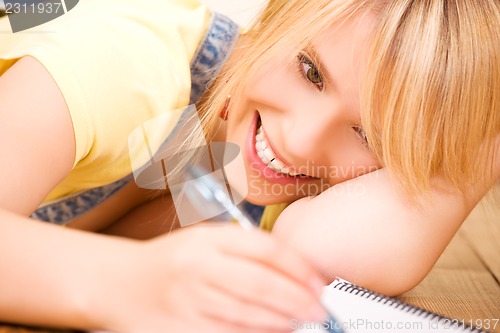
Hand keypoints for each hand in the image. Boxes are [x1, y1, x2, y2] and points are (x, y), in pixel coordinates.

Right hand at [95, 224, 326, 332]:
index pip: (264, 248)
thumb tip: (294, 272)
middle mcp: (197, 267)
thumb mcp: (204, 240)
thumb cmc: (171, 260)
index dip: (298, 267)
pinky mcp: (181, 329)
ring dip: (282, 321)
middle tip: (320, 310)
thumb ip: (245, 249)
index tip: (317, 281)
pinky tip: (274, 330)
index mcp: (206, 239)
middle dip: (298, 300)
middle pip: (260, 284)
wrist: (120, 284)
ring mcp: (188, 301)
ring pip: (248, 315)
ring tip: (301, 321)